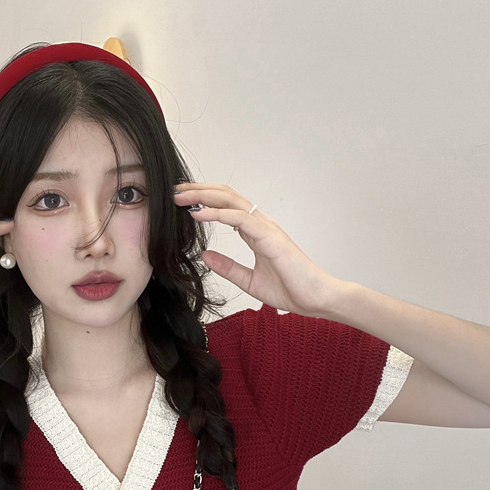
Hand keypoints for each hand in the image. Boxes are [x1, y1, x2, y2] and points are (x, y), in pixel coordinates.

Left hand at [174, 183, 343, 316]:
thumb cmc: (290, 289)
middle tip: (175, 190)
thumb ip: (228, 267)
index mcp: (256, 232)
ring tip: (181, 197)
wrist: (315, 299)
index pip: (227, 206)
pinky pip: (240, 219)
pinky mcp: (270, 237)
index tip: (182, 201)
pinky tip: (199, 214)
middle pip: (226, 197)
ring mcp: (266, 228)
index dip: (204, 200)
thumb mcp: (249, 280)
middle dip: (199, 191)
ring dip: (203, 197)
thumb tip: (205, 255)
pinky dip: (217, 214)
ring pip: (231, 201)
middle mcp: (260, 224)